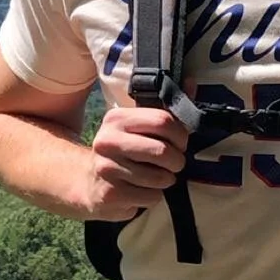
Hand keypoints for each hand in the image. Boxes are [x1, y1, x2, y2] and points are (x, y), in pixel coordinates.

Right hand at [86, 105, 189, 221]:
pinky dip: (154, 196)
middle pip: (163, 151)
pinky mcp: (110, 194)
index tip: (180, 143)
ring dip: (166, 180)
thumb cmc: (124, 151)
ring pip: (160, 178)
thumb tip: (191, 82)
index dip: (181, 135)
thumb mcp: (140, 127)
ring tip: (155, 177)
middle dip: (177, 161)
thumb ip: (167, 108)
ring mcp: (106, 168)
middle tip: (173, 164)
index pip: (163, 121)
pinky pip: (151, 197)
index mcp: (117, 118)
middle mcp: (108, 141)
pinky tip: (141, 190)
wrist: (88, 182)